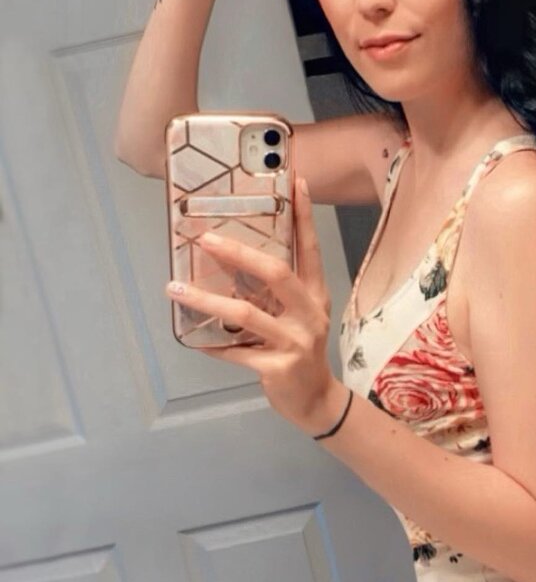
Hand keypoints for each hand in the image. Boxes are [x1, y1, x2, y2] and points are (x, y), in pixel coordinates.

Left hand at [165, 178, 344, 435]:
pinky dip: (213, 344)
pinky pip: (236, 351)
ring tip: (174, 289)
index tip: (295, 181)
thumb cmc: (299, 352)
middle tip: (205, 239)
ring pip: (246, 313)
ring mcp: (295, 341)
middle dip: (238, 253)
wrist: (316, 401)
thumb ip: (272, 293)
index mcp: (315, 295)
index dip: (304, 215)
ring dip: (206, 299)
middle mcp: (309, 313)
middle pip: (276, 273)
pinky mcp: (278, 366)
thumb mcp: (296, 317)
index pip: (310, 249)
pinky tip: (194, 339)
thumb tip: (228, 263)